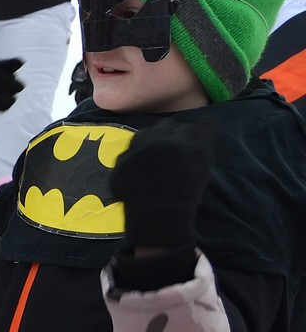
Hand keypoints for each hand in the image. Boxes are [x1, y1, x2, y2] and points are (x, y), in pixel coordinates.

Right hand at [110, 122, 212, 253]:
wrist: (158, 211)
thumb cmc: (135, 197)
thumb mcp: (118, 175)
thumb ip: (124, 157)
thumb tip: (131, 149)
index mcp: (140, 143)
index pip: (147, 133)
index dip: (152, 140)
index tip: (156, 149)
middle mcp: (159, 138)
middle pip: (166, 126)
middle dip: (168, 134)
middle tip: (173, 148)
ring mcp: (180, 143)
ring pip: (185, 128)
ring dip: (185, 134)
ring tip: (189, 145)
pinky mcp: (199, 150)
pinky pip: (207, 129)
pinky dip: (209, 125)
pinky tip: (212, 120)